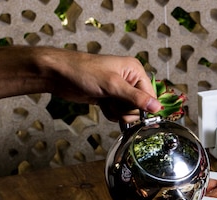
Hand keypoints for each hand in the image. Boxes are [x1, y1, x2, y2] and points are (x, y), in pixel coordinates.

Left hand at [45, 49, 161, 122]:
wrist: (58, 75)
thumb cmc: (83, 72)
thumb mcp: (113, 85)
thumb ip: (136, 98)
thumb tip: (157, 107)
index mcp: (135, 71)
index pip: (150, 95)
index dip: (142, 106)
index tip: (129, 107)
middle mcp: (129, 80)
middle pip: (140, 106)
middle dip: (126, 109)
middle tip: (113, 101)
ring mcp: (119, 90)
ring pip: (129, 111)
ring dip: (117, 112)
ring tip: (106, 101)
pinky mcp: (110, 98)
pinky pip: (119, 113)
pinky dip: (111, 113)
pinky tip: (102, 104)